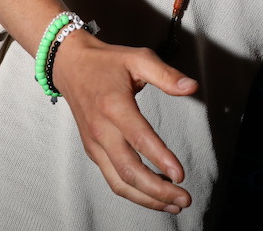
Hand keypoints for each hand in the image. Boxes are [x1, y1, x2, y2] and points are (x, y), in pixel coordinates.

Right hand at [51, 31, 198, 213]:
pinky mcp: (92, 151)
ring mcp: (95, 143)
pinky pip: (112, 178)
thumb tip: (192, 87)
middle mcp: (101, 129)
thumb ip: (166, 75)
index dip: (160, 158)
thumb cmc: (107, 62)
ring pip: (119, 182)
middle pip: (128, 170)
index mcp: (114, 105)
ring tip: (174, 204)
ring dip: (147, 198)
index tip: (180, 174)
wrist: (70, 65)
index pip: (139, 138)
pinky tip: (153, 194)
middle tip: (184, 197)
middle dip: (158, 190)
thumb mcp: (138, 58)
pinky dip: (133, 192)